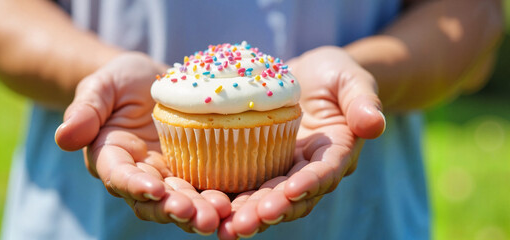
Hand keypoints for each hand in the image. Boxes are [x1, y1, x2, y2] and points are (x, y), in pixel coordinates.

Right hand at [54, 53, 230, 234]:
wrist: (153, 82)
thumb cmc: (122, 81)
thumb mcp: (102, 85)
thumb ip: (86, 109)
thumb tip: (64, 137)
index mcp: (112, 159)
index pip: (119, 177)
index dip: (134, 185)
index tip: (154, 188)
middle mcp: (139, 176)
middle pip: (152, 202)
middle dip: (173, 210)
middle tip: (197, 214)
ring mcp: (168, 178)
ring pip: (180, 204)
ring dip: (198, 213)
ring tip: (219, 215)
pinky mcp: (194, 174)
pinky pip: (205, 191)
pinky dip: (217, 200)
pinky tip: (235, 203)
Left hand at [218, 46, 385, 238]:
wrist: (308, 74)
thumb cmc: (334, 73)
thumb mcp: (352, 79)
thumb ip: (363, 101)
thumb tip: (375, 125)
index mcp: (336, 154)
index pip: (324, 173)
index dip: (309, 183)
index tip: (290, 190)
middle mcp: (310, 170)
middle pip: (294, 197)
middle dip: (271, 211)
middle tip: (245, 223)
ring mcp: (285, 170)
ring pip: (269, 199)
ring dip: (249, 215)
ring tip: (227, 229)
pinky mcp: (262, 165)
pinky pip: (248, 185)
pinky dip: (232, 199)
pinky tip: (212, 210)